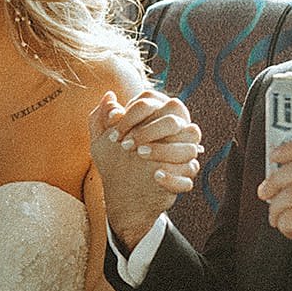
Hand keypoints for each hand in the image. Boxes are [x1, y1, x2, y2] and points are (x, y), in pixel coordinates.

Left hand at [90, 90, 203, 251]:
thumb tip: (109, 96)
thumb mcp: (101, 141)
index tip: (114, 134)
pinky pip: (190, 171)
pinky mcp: (186, 174)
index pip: (151, 101)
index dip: (131, 114)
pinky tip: (156, 176)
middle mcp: (174, 130)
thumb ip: (101, 118)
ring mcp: (183, 151)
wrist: (124, 195)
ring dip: (164, 149)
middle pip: (173, 118)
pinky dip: (174, 175)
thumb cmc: (115, 161)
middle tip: (126, 145)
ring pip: (188, 144)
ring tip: (140, 155)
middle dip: (149, 130)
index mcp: (154, 116)